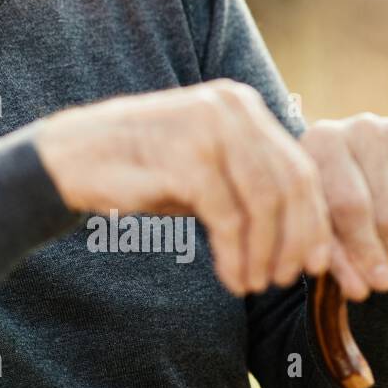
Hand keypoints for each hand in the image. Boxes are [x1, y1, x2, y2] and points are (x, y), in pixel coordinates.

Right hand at [34, 79, 332, 295]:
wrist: (72, 159)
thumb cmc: (140, 168)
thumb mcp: (205, 167)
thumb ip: (250, 182)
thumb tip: (308, 234)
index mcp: (239, 104)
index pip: (299, 166)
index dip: (313, 221)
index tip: (315, 264)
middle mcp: (229, 107)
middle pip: (290, 184)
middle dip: (295, 241)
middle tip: (285, 280)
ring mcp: (208, 128)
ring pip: (265, 204)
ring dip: (265, 254)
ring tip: (253, 284)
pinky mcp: (186, 157)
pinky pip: (229, 217)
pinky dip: (236, 255)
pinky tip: (231, 277)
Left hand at [299, 114, 387, 300]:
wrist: (350, 169)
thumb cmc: (322, 202)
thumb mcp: (317, 225)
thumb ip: (334, 257)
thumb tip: (361, 291)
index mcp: (322, 141)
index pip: (350, 204)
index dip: (361, 250)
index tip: (369, 288)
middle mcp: (362, 129)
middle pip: (385, 213)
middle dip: (381, 252)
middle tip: (374, 270)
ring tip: (382, 248)